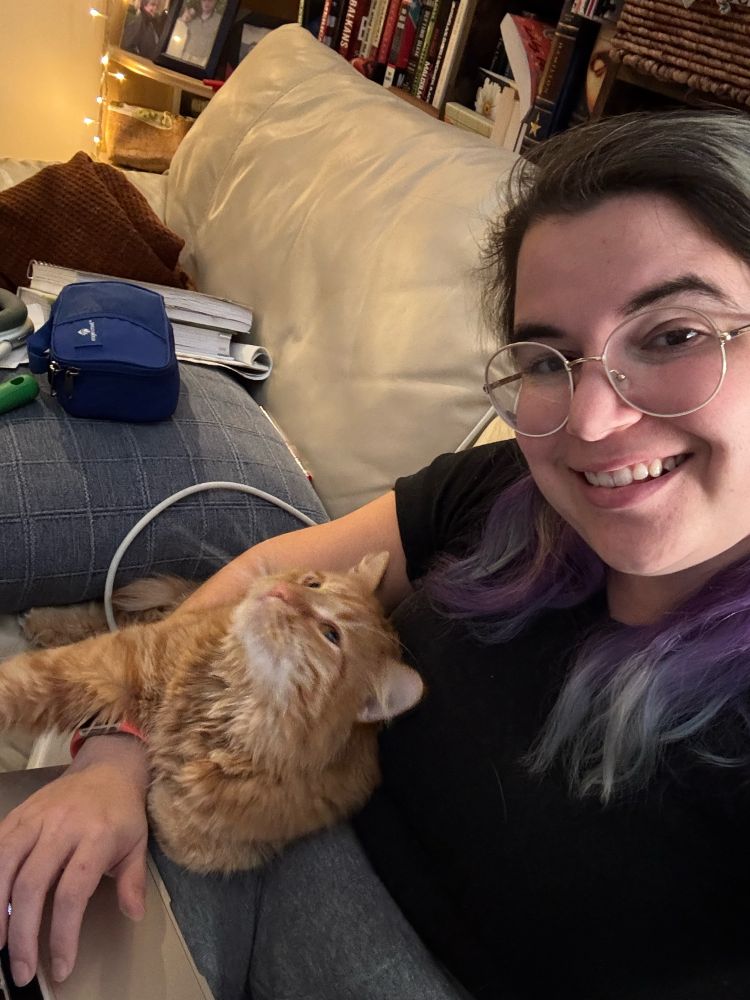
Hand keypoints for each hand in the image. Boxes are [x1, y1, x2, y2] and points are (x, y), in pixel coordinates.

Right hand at [0, 735, 148, 986]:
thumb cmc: (123, 811)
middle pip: (32, 886)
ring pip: (4, 867)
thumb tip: (133, 915)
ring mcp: (36, 818)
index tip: (61, 967)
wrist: (108, 767)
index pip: (73, 892)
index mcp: (96, 836)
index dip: (63, 934)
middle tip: (23, 971)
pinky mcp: (18, 814)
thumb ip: (133, 881)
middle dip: (23, 935)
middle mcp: (62, 826)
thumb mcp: (138, 843)